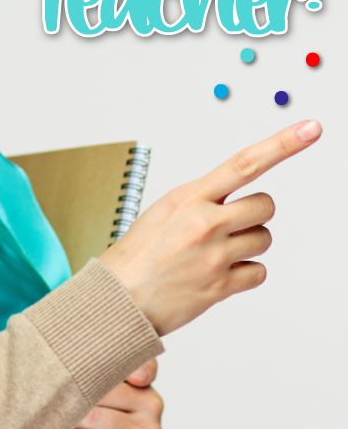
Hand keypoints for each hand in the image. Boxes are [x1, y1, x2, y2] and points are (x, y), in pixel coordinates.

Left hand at [45, 359, 161, 428]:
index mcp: (148, 397)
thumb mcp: (115, 384)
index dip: (76, 386)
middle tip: (42, 417)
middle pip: (90, 414)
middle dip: (60, 417)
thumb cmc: (107, 414)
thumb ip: (113, 362)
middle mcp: (150, 426)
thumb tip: (110, 364)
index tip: (59, 386)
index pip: (107, 384)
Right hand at [101, 120, 321, 336]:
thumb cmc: (138, 255)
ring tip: (214, 254)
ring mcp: (214, 255)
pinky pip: (259, 272)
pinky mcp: (220, 285)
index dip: (283, 144)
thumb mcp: (163, 211)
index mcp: (188, 197)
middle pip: (265, 205)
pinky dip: (245, 274)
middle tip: (229, 227)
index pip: (244, 163)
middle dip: (255, 215)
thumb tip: (234, 202)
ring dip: (248, 245)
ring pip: (264, 238)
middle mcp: (205, 223)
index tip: (311, 129)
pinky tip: (218, 275)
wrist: (117, 298)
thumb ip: (201, 201)